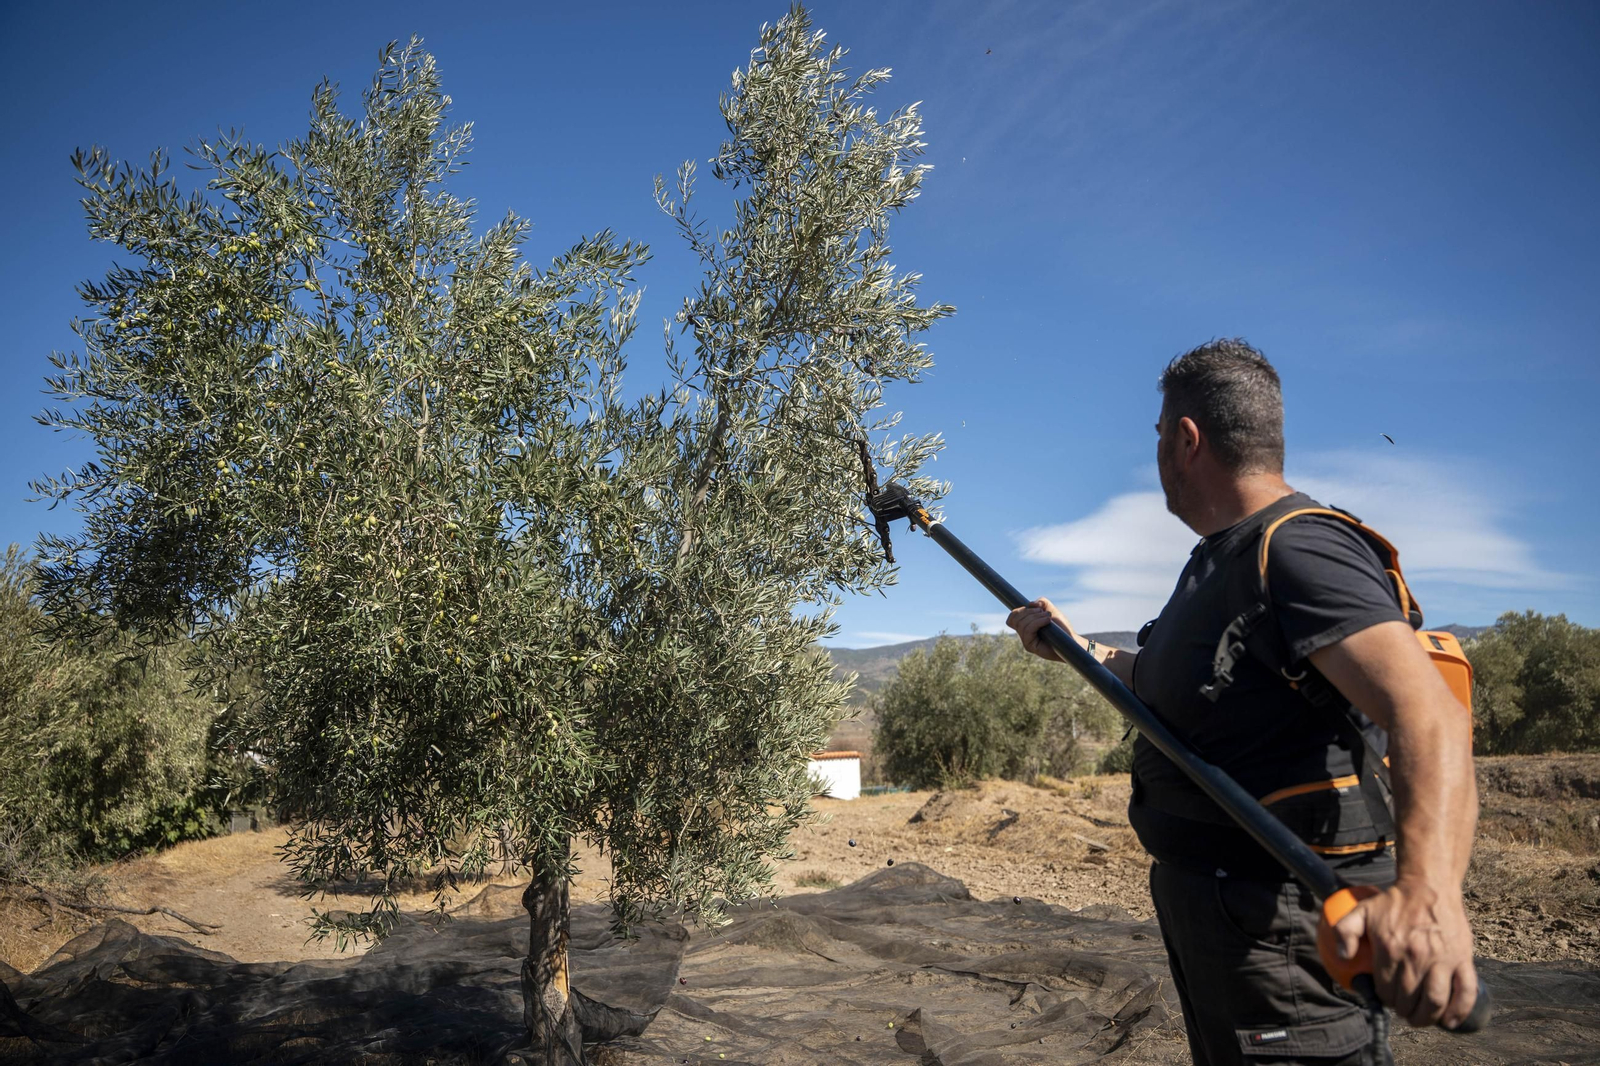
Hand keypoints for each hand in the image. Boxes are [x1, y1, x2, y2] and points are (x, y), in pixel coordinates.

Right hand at [1006, 597, 1070, 661]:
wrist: (1070, 639)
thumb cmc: (1060, 627)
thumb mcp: (1050, 609)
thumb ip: (1041, 602)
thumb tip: (1031, 604)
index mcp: (1025, 626)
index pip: (1012, 618)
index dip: (1019, 610)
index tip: (1035, 609)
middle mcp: (1024, 634)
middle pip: (1016, 619)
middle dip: (1030, 611)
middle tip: (1044, 612)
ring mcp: (1026, 641)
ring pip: (1022, 624)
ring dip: (1036, 616)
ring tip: (1048, 617)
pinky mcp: (1031, 647)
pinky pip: (1028, 631)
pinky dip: (1038, 622)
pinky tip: (1048, 621)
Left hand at [1334, 879, 1478, 1028]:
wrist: (1428, 886)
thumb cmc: (1394, 902)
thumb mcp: (1361, 911)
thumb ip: (1345, 931)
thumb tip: (1342, 957)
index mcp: (1391, 948)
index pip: (1386, 990)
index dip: (1385, 999)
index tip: (1388, 999)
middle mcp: (1417, 957)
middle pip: (1409, 999)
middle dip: (1404, 1011)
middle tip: (1404, 1010)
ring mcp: (1443, 959)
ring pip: (1435, 1001)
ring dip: (1427, 1017)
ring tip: (1421, 1018)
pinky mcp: (1463, 958)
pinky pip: (1466, 991)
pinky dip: (1459, 1011)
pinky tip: (1450, 1021)